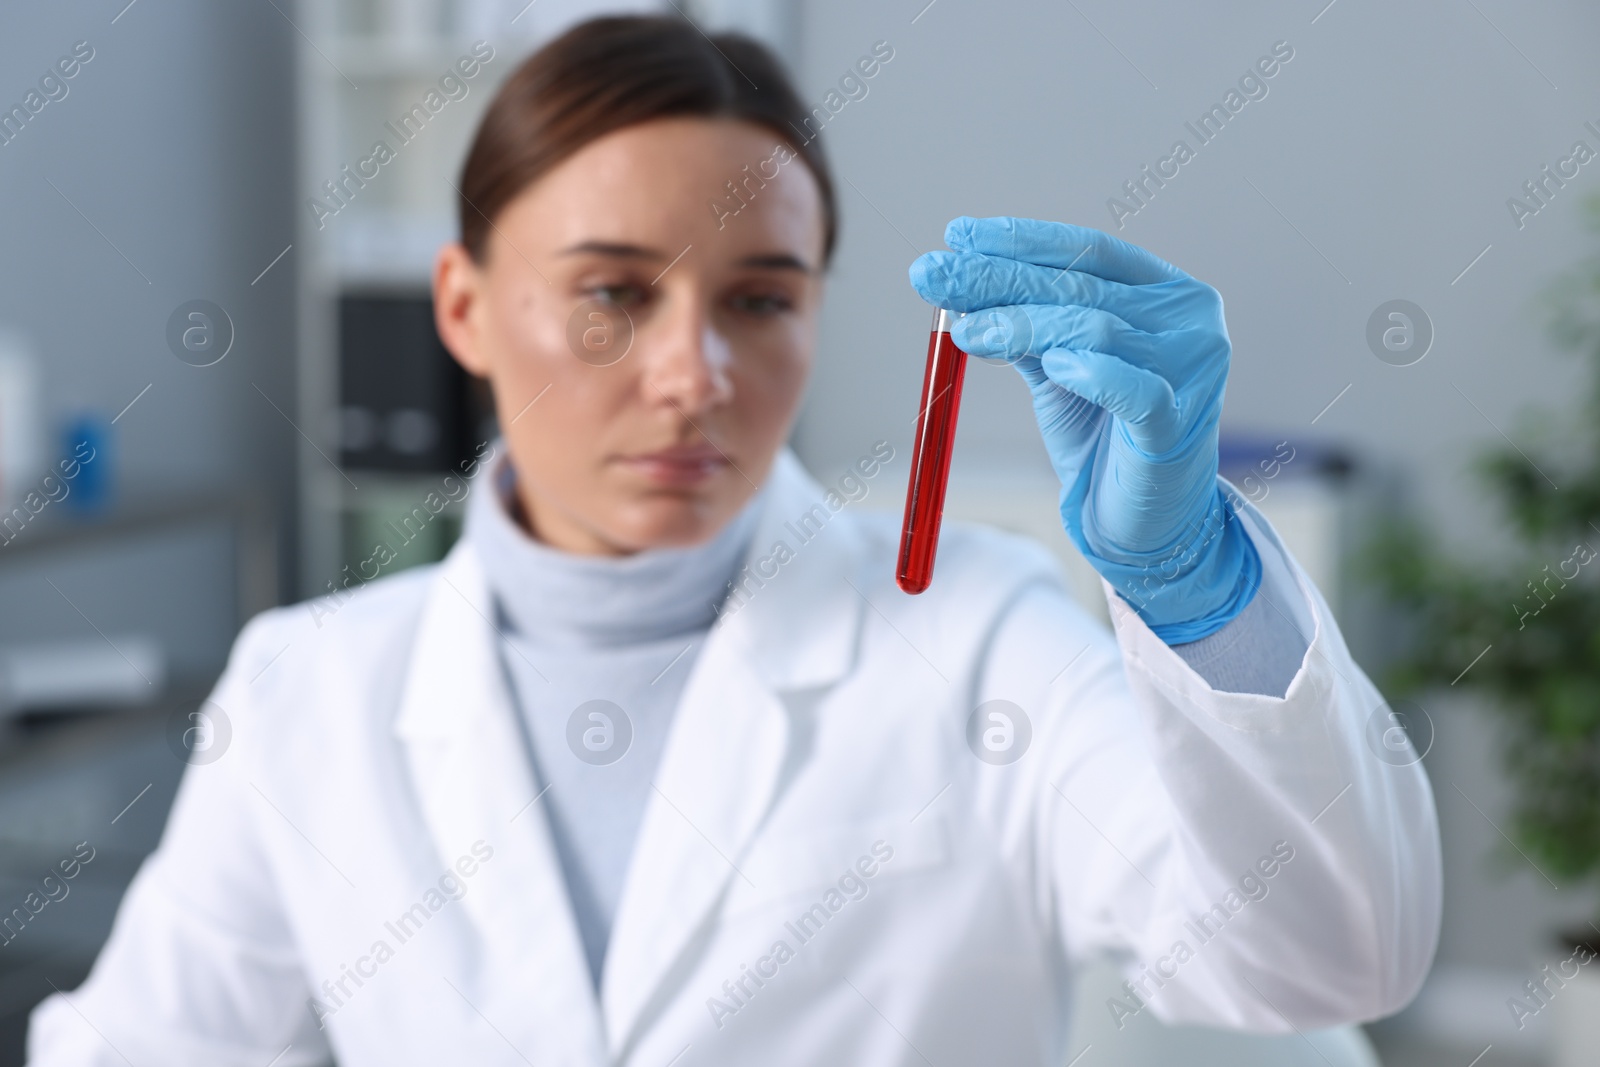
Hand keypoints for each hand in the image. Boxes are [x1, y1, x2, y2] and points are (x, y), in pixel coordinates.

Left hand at [908, 216, 1259, 641]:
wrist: (1144, 523)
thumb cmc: (1105, 438)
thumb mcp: (1057, 367)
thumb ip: (1022, 324)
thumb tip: (954, 283)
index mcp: (1165, 292)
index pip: (1088, 250)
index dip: (1020, 240)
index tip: (956, 236)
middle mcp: (1189, 318)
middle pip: (1080, 286)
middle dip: (997, 278)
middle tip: (933, 275)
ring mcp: (1194, 369)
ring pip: (1095, 329)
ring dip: (1021, 325)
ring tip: (967, 332)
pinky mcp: (1179, 424)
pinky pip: (1132, 390)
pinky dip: (1091, 372)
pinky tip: (1054, 363)